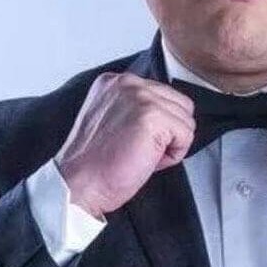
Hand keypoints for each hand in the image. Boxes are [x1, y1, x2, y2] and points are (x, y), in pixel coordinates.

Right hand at [54, 72, 195, 217]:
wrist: (79, 185)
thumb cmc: (94, 164)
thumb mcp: (112, 119)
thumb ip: (135, 107)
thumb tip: (168, 113)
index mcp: (115, 81)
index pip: (163, 94)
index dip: (157, 125)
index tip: (132, 139)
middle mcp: (127, 83)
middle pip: (180, 104)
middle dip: (167, 132)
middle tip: (138, 149)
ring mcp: (140, 97)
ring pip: (185, 119)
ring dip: (170, 144)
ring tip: (141, 154)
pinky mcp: (152, 116)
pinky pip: (186, 135)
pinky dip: (173, 155)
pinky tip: (147, 159)